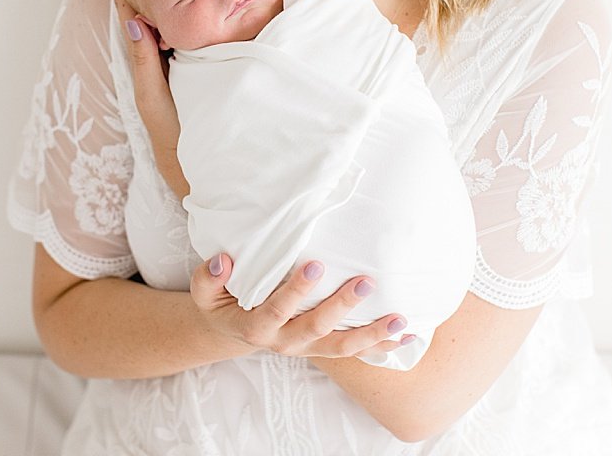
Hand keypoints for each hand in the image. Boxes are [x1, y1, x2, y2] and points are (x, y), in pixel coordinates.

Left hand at [112, 0, 189, 198]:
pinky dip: (192, 6)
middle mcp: (165, 51)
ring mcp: (184, 55)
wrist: (204, 159)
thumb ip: (145, 61)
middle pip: (152, 4)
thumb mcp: (153, 96)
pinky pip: (195, 26)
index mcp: (148, 56)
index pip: (132, 10)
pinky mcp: (205, 61)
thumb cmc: (172, 133)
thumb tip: (133, 21)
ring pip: (175, 13)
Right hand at [192, 254, 413, 360]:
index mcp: (255, 326)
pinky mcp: (321, 348)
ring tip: (400, 320)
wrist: (231, 329)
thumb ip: (209, 276)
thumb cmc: (221, 301)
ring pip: (341, 348)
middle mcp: (284, 342)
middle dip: (341, 307)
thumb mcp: (205, 292)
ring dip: (372, 335)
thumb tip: (224, 260)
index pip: (277, 309)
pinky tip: (406, 335)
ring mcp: (306, 348)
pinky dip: (380, 346)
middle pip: (315, 329)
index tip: (316, 264)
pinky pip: (353, 352)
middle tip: (365, 282)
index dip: (296, 290)